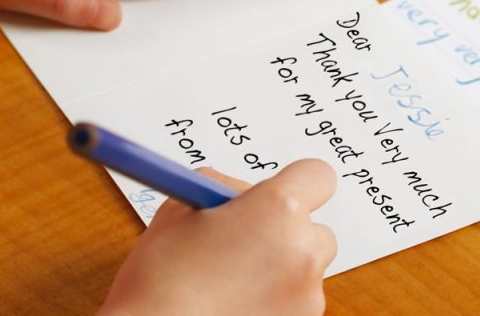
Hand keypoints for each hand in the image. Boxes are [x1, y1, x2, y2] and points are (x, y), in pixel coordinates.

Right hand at [100, 160, 336, 315]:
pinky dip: (274, 301)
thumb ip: (223, 190)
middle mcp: (303, 250)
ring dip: (279, 270)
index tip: (276, 195)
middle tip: (243, 241)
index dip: (297, 182)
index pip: (317, 176)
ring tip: (230, 281)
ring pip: (305, 270)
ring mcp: (307, 296)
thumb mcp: (182, 206)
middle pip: (315, 229)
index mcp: (279, 209)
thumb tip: (241, 195)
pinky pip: (295, 303)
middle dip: (286, 232)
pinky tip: (234, 303)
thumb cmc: (162, 273)